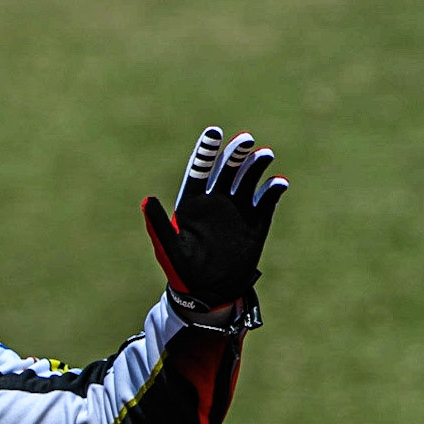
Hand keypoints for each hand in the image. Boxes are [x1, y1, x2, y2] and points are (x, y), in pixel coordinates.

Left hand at [142, 126, 288, 310]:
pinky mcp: (257, 222)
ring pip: (248, 179)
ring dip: (255, 166)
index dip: (206, 151)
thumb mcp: (170, 248)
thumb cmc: (183, 271)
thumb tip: (147, 199)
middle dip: (235, 153)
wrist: (210, 292)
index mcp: (192, 203)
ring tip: (263, 155)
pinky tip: (277, 183)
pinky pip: (266, 200)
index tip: (213, 132)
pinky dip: (272, 189)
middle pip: (227, 169)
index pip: (199, 170)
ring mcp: (237, 209)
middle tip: (245, 139)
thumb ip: (159, 224)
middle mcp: (216, 201)